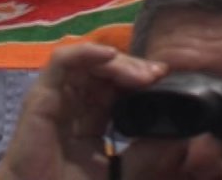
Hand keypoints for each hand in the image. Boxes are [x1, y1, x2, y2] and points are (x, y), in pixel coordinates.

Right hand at [0, 43, 165, 179]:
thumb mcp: (121, 173)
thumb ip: (148, 156)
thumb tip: (181, 136)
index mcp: (91, 121)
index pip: (117, 87)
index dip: (140, 80)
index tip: (165, 81)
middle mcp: (73, 105)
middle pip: (105, 70)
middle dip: (134, 67)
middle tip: (158, 75)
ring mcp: (56, 99)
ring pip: (87, 60)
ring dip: (117, 61)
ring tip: (141, 74)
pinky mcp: (40, 97)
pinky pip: (62, 62)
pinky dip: (86, 53)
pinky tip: (109, 57)